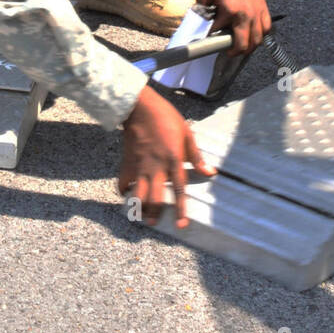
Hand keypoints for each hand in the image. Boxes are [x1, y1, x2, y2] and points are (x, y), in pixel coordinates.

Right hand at [119, 85, 215, 227]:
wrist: (140, 107)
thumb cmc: (166, 118)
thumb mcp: (187, 133)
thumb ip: (196, 155)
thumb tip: (210, 172)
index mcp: (173, 159)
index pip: (179, 189)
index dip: (181, 209)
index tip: (181, 225)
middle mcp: (156, 167)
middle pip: (154, 197)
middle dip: (154, 213)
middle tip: (155, 224)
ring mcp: (139, 166)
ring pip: (137, 194)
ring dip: (139, 207)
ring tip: (142, 216)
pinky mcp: (127, 162)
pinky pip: (123, 182)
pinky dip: (124, 191)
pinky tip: (128, 194)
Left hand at [196, 0, 271, 54]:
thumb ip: (201, 12)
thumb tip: (202, 26)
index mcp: (229, 10)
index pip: (219, 34)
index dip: (212, 38)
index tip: (208, 40)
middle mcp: (246, 14)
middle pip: (244, 45)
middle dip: (234, 51)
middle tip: (227, 51)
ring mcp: (257, 12)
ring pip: (257, 40)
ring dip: (249, 46)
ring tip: (240, 45)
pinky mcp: (263, 8)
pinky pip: (266, 28)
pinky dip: (261, 35)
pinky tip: (253, 34)